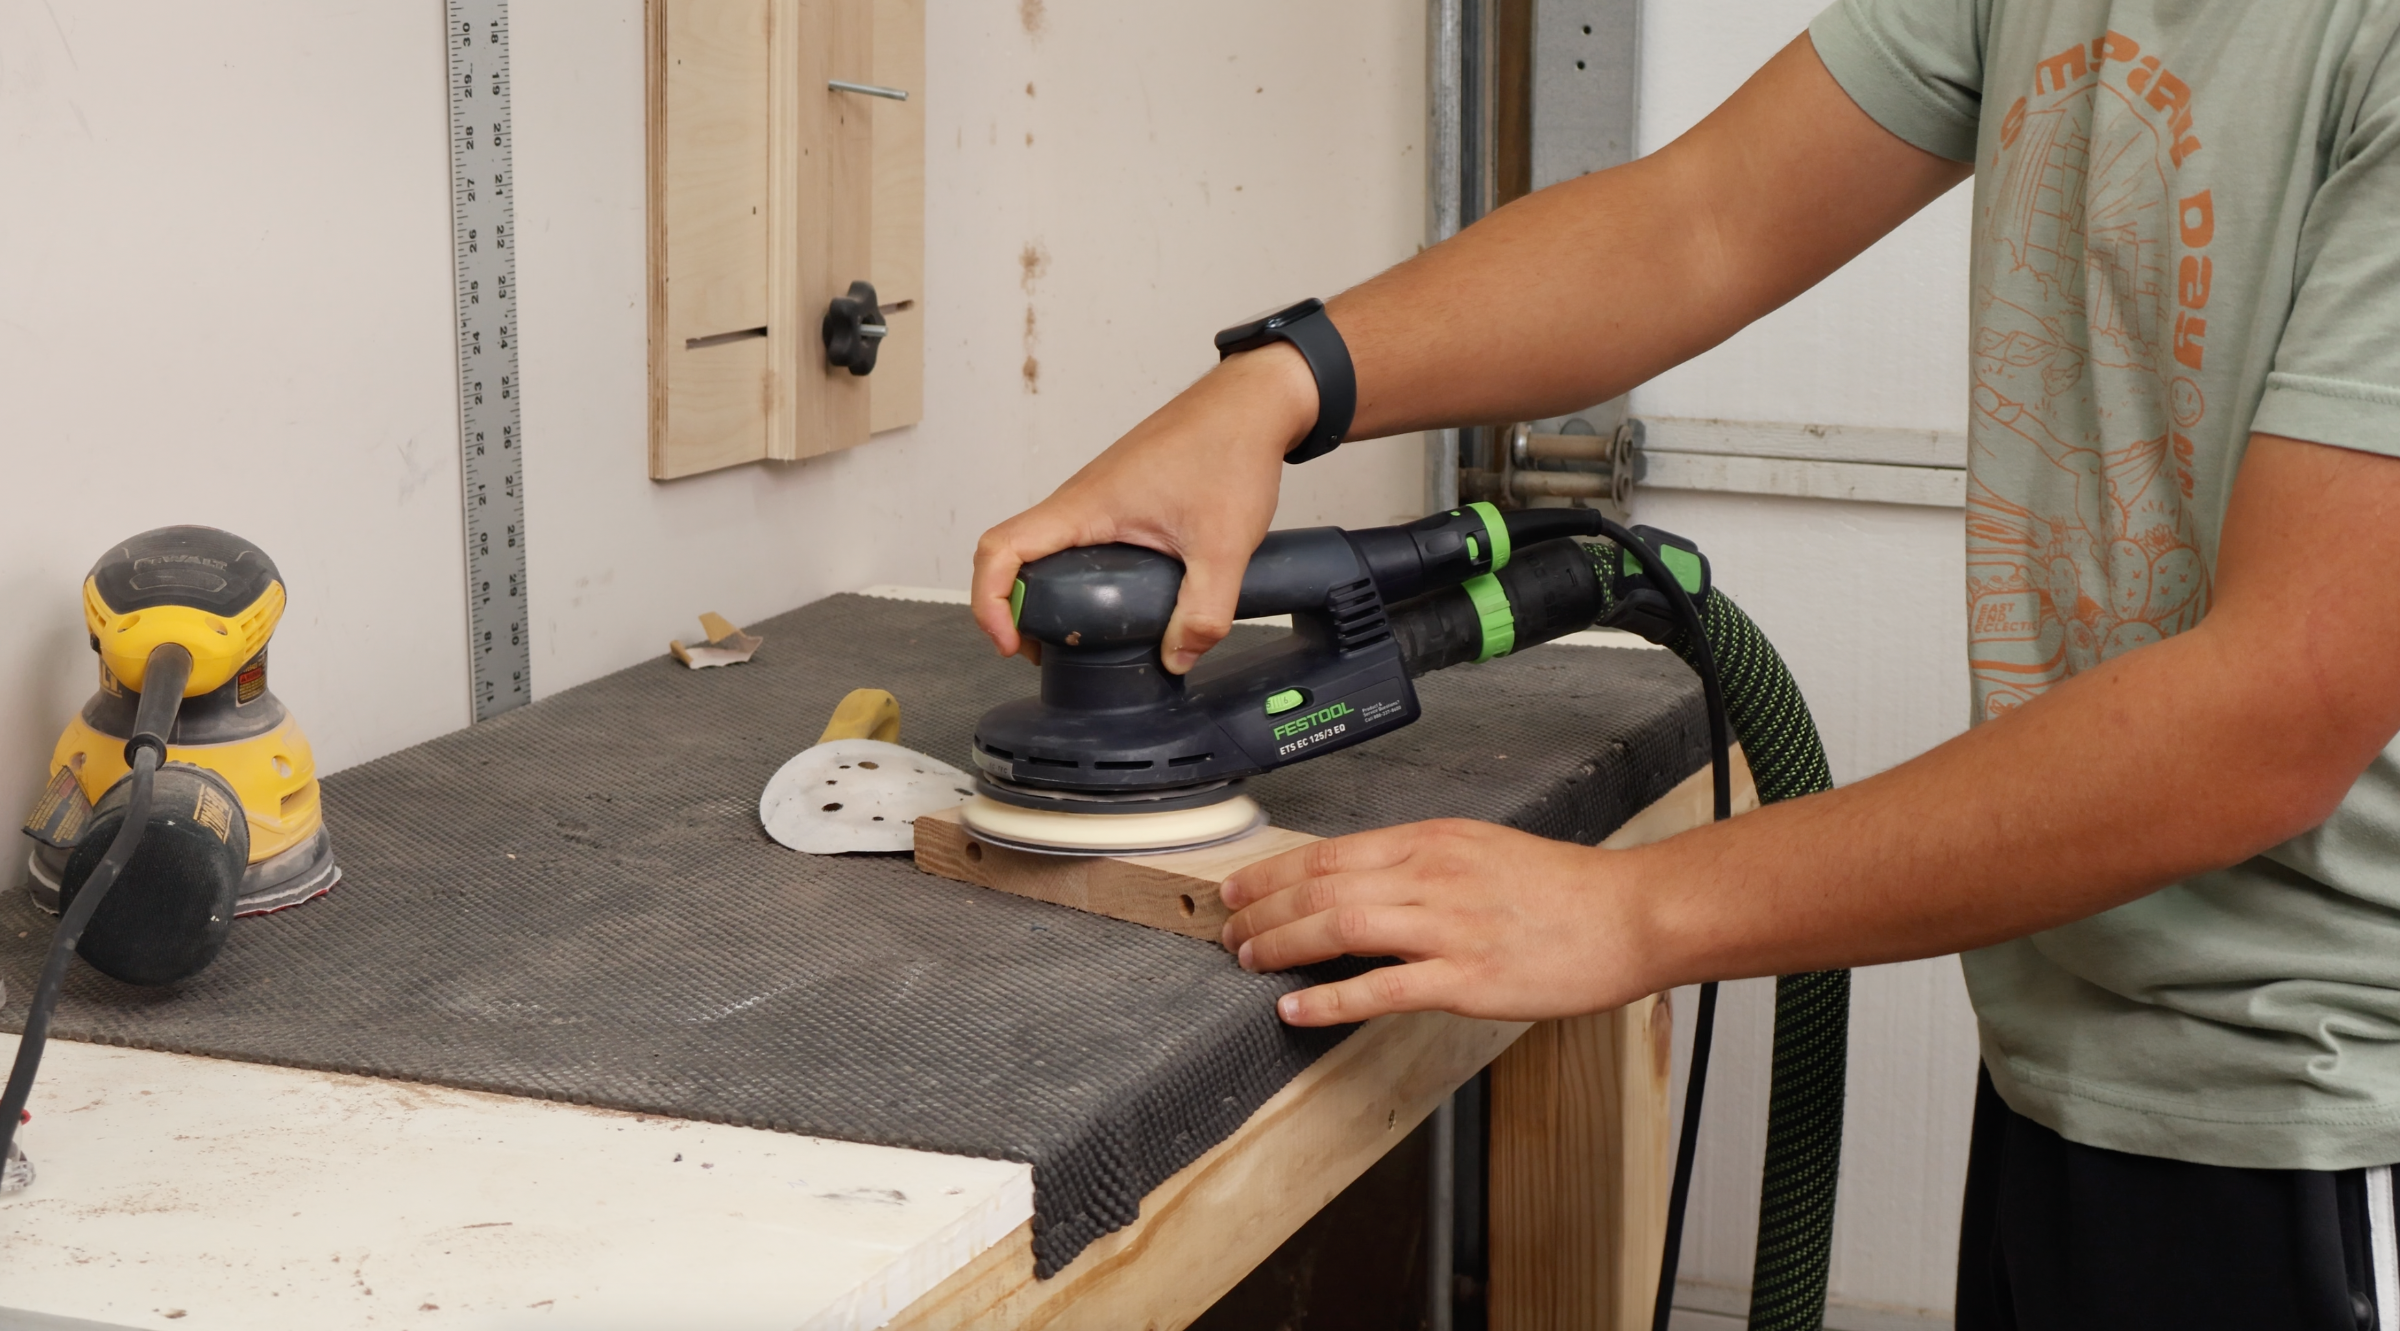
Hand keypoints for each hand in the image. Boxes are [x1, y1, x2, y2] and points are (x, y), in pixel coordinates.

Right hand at [970, 344, 1314, 673]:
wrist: (1251, 405)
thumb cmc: (1229, 450)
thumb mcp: (1224, 546)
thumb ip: (1204, 611)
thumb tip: (1177, 657)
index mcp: (1086, 506)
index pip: (1000, 549)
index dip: (988, 601)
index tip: (1010, 641)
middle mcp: (1079, 500)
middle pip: (1011, 555)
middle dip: (1013, 608)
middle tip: (1043, 649)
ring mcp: (1095, 499)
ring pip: (1042, 549)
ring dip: (1041, 593)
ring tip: (1073, 636)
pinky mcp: (1116, 501)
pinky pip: (1073, 541)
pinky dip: (1071, 576)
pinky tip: (1108, 604)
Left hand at [1218, 819, 1655, 1025]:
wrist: (1630, 914)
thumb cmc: (1565, 890)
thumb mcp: (1483, 851)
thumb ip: (1424, 865)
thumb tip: (1366, 882)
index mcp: (1434, 841)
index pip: (1330, 851)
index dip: (1273, 871)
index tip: (1240, 888)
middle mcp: (1433, 875)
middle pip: (1322, 884)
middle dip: (1263, 907)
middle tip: (1228, 928)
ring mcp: (1448, 927)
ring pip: (1340, 926)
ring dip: (1282, 944)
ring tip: (1248, 960)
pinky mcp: (1467, 978)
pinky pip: (1382, 988)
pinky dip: (1330, 998)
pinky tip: (1296, 1007)